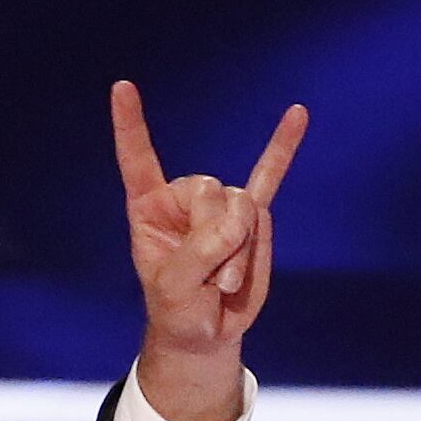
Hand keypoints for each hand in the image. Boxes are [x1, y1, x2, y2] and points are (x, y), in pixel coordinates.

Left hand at [112, 80, 307, 420]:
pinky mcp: (253, 218)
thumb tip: (242, 216)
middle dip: (217, 243)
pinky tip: (298, 115)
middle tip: (207, 282)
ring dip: (241, 255)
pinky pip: (271, 177)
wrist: (206, 333)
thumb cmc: (177, 310)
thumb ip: (202, 250)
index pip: (138, 159)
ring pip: (244, 211)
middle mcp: (185, 199)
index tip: (122, 87)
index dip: (131, 126)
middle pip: (211, 193)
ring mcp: (221, 206)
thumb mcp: (175, 288)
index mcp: (150, 208)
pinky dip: (283, 148)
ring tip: (224, 283)